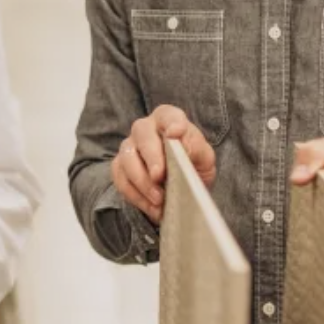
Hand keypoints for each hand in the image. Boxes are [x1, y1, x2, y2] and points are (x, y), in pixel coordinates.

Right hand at [112, 105, 216, 224]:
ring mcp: (129, 147)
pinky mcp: (119, 167)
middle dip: (151, 157)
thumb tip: (184, 146)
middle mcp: (144, 128)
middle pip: (142, 135)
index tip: (176, 133)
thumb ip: (197, 149)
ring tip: (159, 200)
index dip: (171, 123)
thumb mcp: (204, 158)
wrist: (181, 183)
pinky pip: (120, 179)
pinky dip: (136, 196)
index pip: (168, 115)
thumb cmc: (192, 163)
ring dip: (142, 181)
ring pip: (127, 158)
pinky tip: (152, 208)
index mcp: (167, 119)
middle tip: (159, 176)